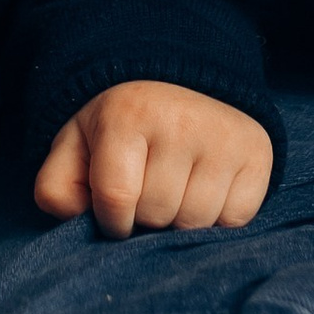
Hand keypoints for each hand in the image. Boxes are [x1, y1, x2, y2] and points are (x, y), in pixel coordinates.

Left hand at [34, 81, 273, 238]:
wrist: (178, 89)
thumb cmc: (120, 131)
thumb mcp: (76, 147)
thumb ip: (56, 186)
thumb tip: (75, 219)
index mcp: (128, 113)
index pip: (116, 197)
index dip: (110, 221)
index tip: (113, 213)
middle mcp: (181, 119)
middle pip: (157, 213)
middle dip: (145, 219)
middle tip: (147, 193)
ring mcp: (224, 135)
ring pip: (196, 222)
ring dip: (180, 223)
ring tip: (174, 192)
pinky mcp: (257, 154)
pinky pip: (234, 220)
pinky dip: (216, 221)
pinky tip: (204, 191)